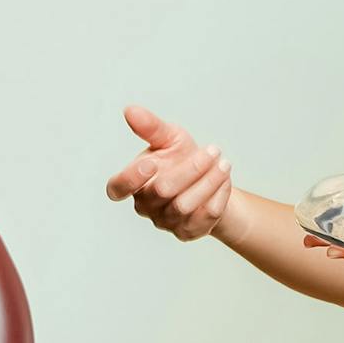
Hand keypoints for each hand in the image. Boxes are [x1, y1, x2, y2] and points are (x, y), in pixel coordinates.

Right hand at [106, 105, 232, 241]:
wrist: (210, 178)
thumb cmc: (182, 157)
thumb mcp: (169, 137)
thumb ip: (150, 127)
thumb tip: (130, 110)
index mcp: (134, 182)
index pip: (118, 188)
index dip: (131, 179)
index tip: (152, 162)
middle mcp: (146, 206)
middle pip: (163, 191)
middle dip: (191, 168)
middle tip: (214, 150)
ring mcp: (165, 222)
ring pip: (185, 205)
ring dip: (209, 181)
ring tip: (224, 163)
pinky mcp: (187, 232)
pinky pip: (204, 217)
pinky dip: (218, 196)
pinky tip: (225, 180)